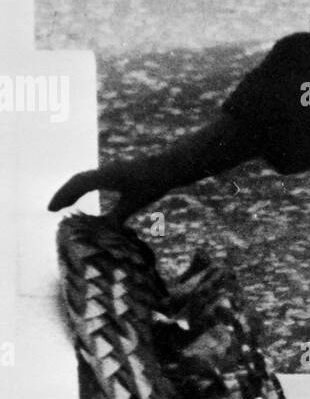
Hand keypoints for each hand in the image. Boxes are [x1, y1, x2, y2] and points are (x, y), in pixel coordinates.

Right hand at [48, 156, 171, 222]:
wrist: (168, 166)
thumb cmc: (153, 184)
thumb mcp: (134, 203)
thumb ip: (117, 216)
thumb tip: (103, 232)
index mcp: (105, 177)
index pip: (78, 185)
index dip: (63, 197)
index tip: (52, 210)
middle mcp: (104, 171)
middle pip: (77, 180)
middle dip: (64, 194)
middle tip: (52, 209)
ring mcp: (110, 170)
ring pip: (85, 178)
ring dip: (73, 190)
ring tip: (65, 205)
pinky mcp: (116, 171)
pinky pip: (94, 178)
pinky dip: (84, 187)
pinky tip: (84, 195)